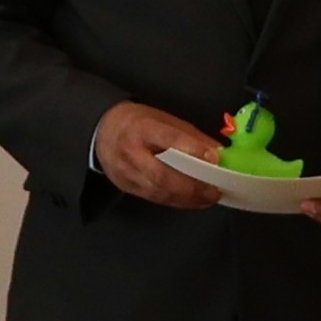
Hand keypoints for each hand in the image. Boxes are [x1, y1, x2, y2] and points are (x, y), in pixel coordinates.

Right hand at [93, 102, 224, 210]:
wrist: (102, 131)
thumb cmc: (138, 123)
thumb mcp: (163, 118)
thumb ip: (189, 135)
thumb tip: (217, 151)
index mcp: (142, 128)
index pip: (168, 139)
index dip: (191, 149)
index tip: (213, 158)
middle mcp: (132, 152)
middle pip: (162, 175)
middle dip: (191, 187)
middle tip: (214, 191)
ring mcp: (127, 173)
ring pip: (159, 192)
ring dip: (187, 199)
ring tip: (208, 198)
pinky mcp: (127, 188)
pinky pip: (155, 198)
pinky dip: (177, 202)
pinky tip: (192, 201)